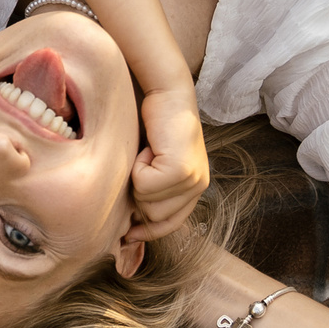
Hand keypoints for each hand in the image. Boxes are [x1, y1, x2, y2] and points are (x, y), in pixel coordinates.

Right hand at [129, 87, 209, 240]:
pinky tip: (149, 148)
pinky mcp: (181, 170)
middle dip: (139, 193)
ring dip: (137, 177)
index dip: (150, 231)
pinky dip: (137, 165)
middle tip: (141, 163)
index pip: (172, 223)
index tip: (130, 235)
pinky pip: (143, 184)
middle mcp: (198, 186)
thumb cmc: (154, 124)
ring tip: (148, 152)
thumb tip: (132, 221)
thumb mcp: (155, 162)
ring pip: (147, 202)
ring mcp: (192, 179)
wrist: (167, 93)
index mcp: (195, 187)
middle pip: (155, 216)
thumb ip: (151, 188)